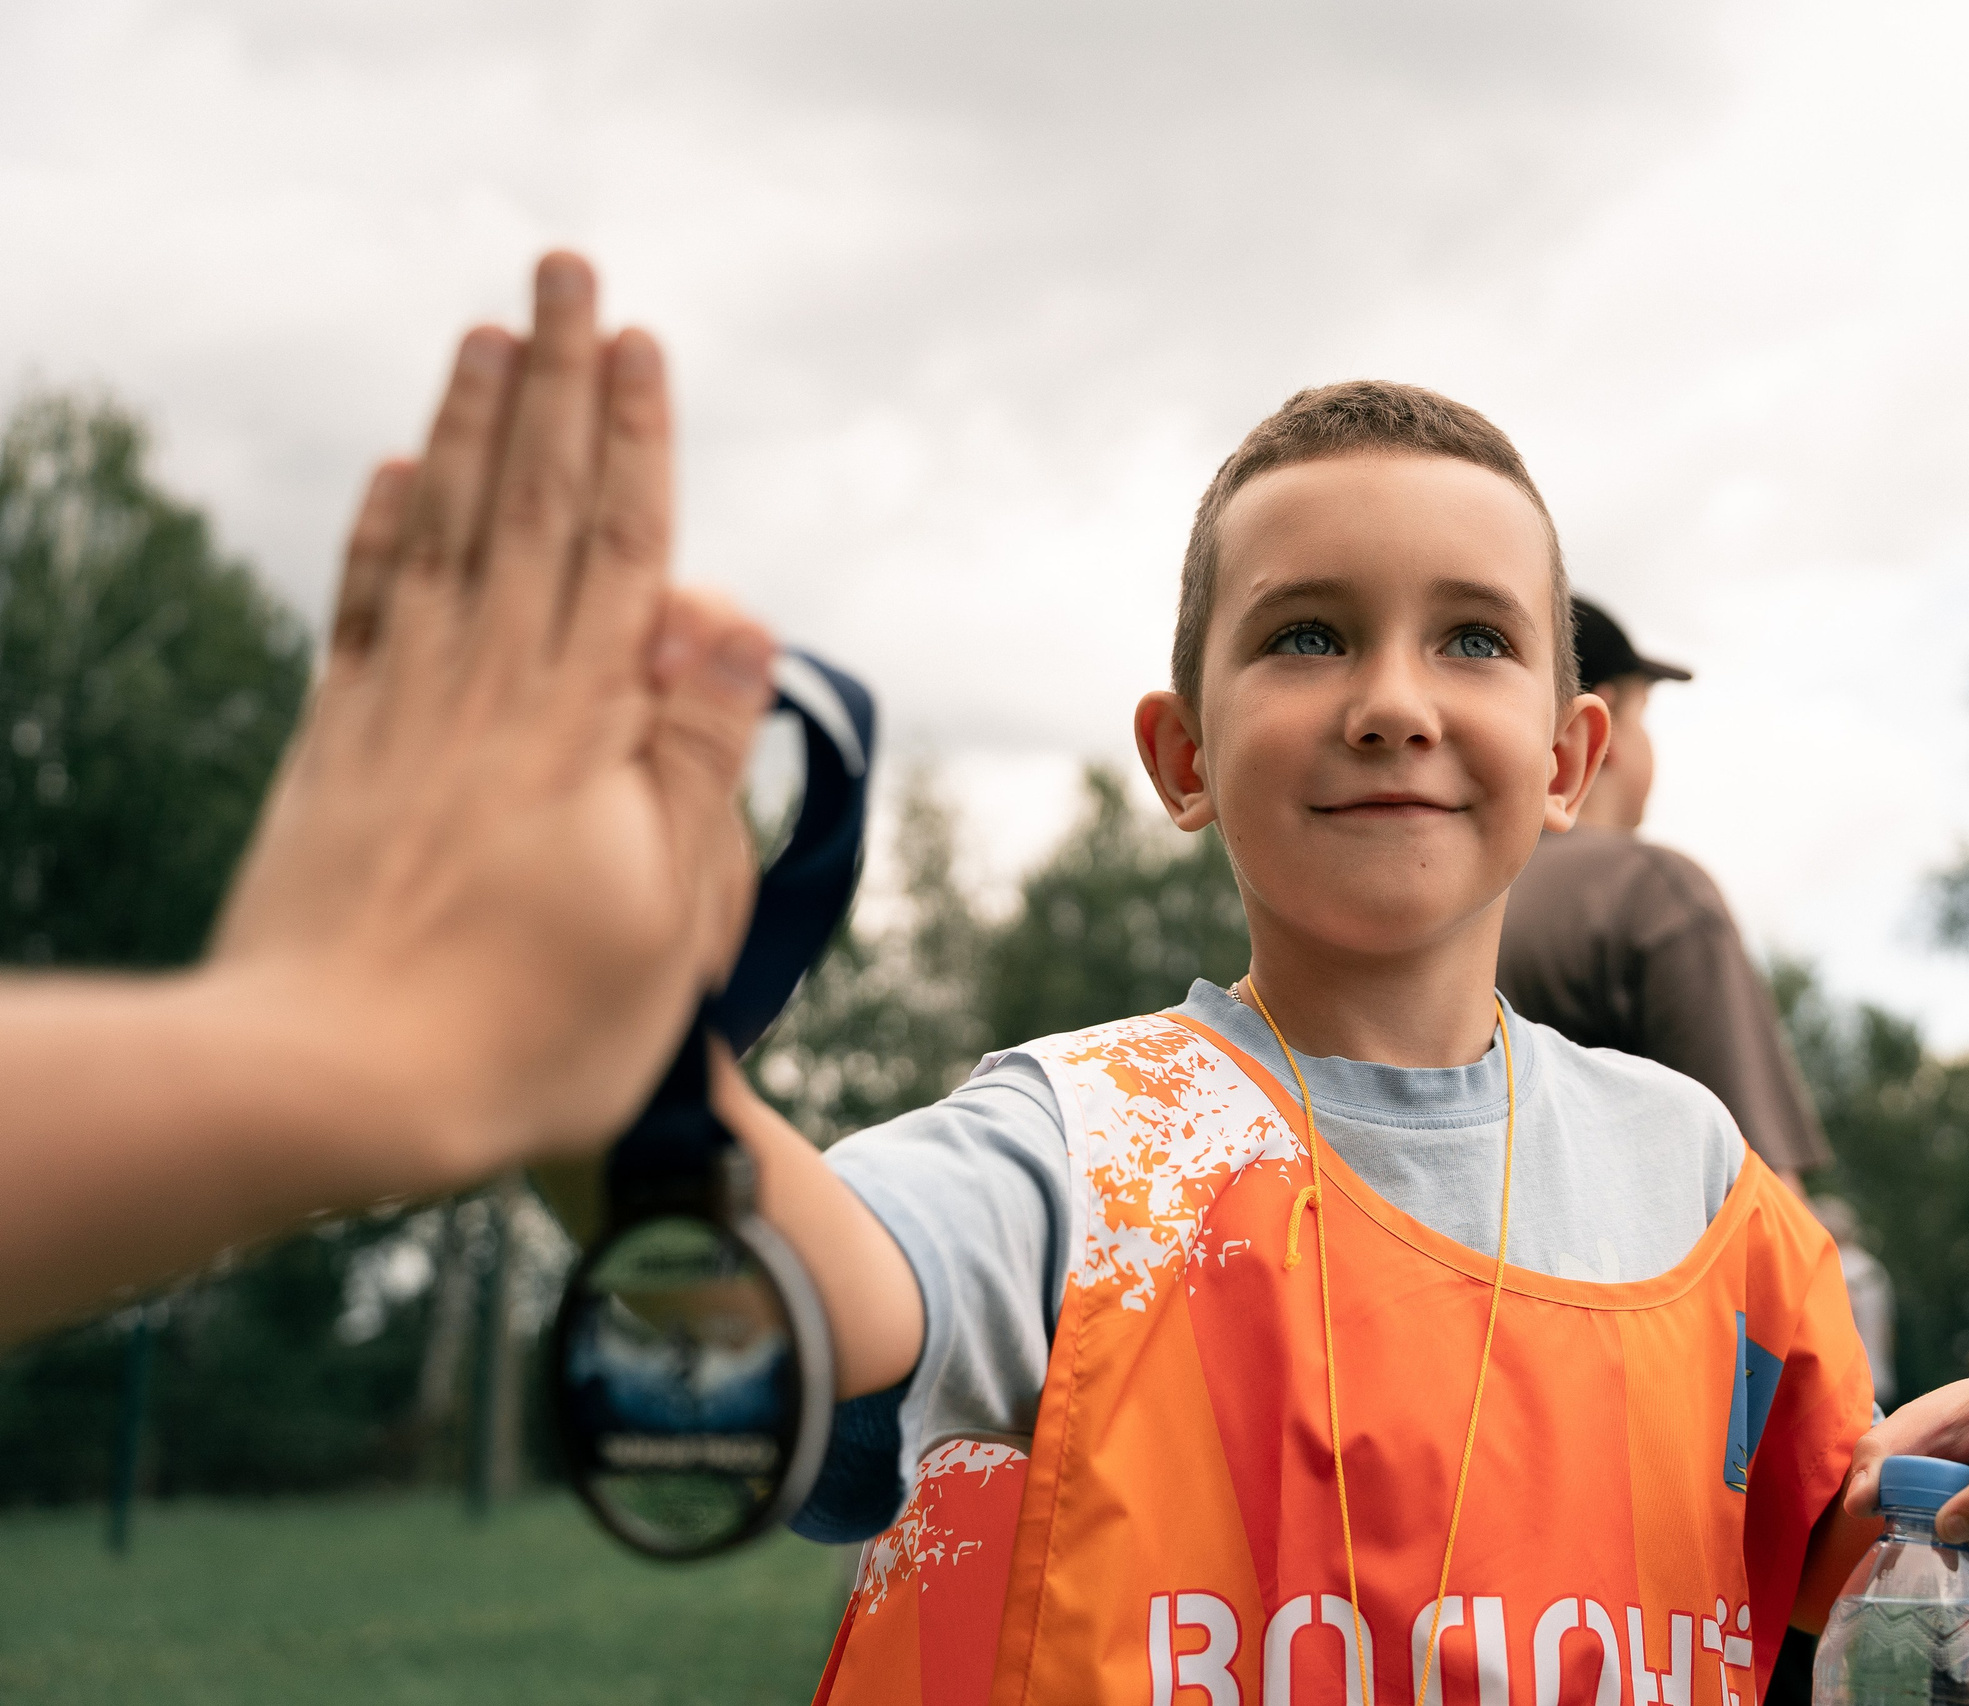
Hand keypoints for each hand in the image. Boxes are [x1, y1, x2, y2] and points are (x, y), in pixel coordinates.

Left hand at [212, 251, 772, 1185]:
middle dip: (552, 381)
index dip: (635, 438)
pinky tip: (404, 475)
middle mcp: (490, 689)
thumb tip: (733, 605)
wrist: (330, 1086)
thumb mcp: (665, 908)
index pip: (622, 547)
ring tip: (486, 333)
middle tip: (561, 269)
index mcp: (582, 722)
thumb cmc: (529, 1023)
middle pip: (533, 506)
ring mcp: (404, 711)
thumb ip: (695, 748)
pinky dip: (384, 532)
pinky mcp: (340, 751)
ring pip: (448, 534)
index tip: (638, 339)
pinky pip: (367, 609)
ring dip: (472, 426)